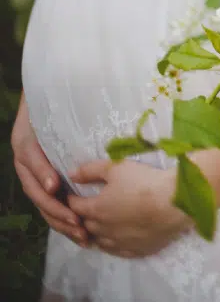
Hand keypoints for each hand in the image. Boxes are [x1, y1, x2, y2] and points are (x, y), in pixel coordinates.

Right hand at [11, 97, 87, 245]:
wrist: (52, 96)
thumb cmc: (51, 106)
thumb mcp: (47, 118)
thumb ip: (50, 142)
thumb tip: (53, 184)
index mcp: (25, 150)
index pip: (33, 172)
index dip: (45, 183)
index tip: (57, 192)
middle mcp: (29, 165)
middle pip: (40, 196)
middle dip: (59, 213)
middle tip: (79, 225)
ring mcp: (38, 174)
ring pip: (47, 204)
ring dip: (63, 221)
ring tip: (83, 234)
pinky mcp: (50, 178)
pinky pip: (55, 201)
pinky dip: (66, 215)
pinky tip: (81, 228)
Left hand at [68, 159, 191, 258]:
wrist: (174, 203)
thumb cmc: (144, 182)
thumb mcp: (116, 168)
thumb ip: (90, 170)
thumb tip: (71, 174)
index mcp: (96, 209)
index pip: (75, 206)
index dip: (73, 199)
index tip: (74, 194)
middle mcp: (104, 230)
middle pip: (86, 225)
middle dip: (84, 217)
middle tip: (88, 209)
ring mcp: (120, 243)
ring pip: (100, 241)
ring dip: (97, 233)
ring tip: (102, 226)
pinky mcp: (136, 250)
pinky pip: (119, 251)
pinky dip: (114, 245)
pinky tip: (118, 240)